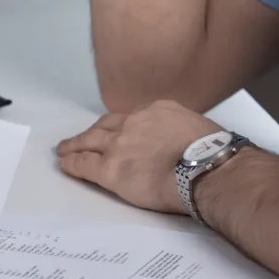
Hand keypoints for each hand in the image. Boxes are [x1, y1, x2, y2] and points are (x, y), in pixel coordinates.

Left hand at [55, 100, 222, 213]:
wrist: (208, 168)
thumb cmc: (214, 154)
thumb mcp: (198, 129)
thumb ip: (182, 132)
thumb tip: (183, 144)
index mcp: (157, 111)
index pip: (131, 118)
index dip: (120, 127)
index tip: (117, 132)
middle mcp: (134, 122)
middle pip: (105, 126)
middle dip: (92, 132)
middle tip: (82, 137)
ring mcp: (120, 144)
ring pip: (89, 141)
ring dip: (75, 145)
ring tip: (64, 149)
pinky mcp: (111, 168)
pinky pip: (84, 164)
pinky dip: (72, 163)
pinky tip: (65, 165)